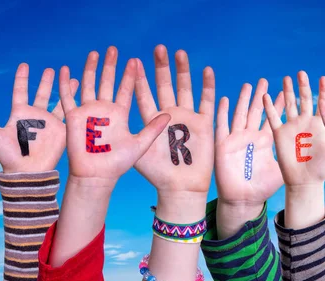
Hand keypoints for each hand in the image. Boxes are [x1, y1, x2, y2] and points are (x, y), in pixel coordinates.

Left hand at [0, 64, 78, 172]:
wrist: (28, 173)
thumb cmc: (10, 156)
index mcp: (20, 113)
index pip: (21, 91)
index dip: (22, 78)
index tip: (25, 65)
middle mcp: (35, 116)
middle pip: (42, 93)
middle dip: (47, 81)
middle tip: (53, 69)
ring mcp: (49, 123)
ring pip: (57, 101)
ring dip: (64, 89)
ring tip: (72, 78)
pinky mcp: (60, 131)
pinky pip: (68, 114)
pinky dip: (74, 104)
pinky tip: (80, 95)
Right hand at [60, 47, 170, 181]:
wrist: (96, 176)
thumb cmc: (118, 164)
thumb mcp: (140, 144)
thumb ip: (153, 129)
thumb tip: (170, 115)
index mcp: (120, 113)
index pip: (125, 89)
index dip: (129, 75)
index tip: (134, 60)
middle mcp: (104, 109)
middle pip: (107, 81)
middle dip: (110, 65)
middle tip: (113, 49)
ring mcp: (88, 112)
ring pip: (88, 84)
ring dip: (90, 69)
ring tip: (94, 53)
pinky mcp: (73, 117)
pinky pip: (67, 97)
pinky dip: (65, 84)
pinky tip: (64, 70)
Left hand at [133, 45, 214, 193]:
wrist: (180, 187)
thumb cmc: (158, 173)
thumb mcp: (140, 151)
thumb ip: (133, 130)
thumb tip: (117, 114)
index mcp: (153, 120)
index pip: (145, 95)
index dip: (140, 79)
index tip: (133, 61)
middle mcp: (170, 114)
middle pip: (166, 85)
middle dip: (162, 67)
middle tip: (159, 48)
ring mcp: (188, 117)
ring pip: (185, 88)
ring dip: (183, 71)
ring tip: (179, 53)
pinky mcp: (204, 123)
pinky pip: (207, 101)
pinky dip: (207, 86)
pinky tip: (205, 70)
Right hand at [215, 79, 284, 206]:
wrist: (244, 200)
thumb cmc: (264, 188)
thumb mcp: (283, 169)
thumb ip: (294, 157)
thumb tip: (316, 148)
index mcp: (268, 140)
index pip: (275, 116)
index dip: (281, 102)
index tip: (287, 87)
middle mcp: (253, 136)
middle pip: (258, 110)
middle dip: (262, 95)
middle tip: (267, 80)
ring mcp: (238, 139)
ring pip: (241, 114)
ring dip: (244, 100)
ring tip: (249, 85)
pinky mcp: (225, 145)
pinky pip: (223, 126)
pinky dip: (222, 113)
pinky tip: (224, 99)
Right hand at [263, 72, 324, 185]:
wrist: (305, 180)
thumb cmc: (322, 167)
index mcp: (319, 123)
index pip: (321, 102)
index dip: (322, 90)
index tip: (323, 78)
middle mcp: (305, 122)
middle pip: (304, 99)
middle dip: (303, 85)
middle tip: (301, 72)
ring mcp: (291, 127)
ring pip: (288, 104)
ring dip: (287, 92)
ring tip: (286, 78)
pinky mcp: (279, 134)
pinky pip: (273, 118)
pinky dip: (270, 108)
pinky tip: (265, 96)